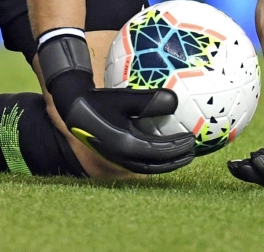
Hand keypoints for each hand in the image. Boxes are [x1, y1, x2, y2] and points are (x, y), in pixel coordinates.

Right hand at [60, 83, 195, 173]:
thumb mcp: (124, 98)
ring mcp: (116, 158)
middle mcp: (122, 157)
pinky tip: (159, 149)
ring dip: (165, 162)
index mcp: (126, 145)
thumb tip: (175, 100)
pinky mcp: (113, 155)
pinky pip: (139, 162)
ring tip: (180, 154)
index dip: (177, 147)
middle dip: (175, 160)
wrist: (72, 106)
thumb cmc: (97, 100)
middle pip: (156, 165)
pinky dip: (153, 159)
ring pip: (147, 166)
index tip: (192, 140)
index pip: (159, 151)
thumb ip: (150, 101)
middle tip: (192, 152)